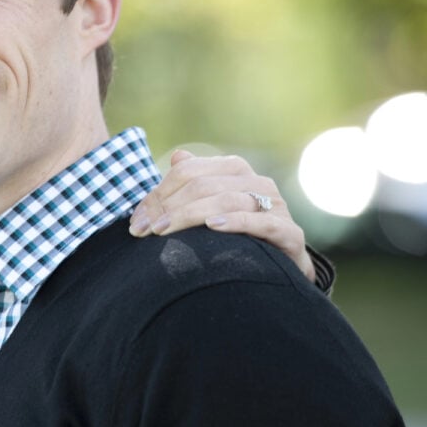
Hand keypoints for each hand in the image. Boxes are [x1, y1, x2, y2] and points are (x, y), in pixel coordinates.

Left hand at [129, 150, 314, 282]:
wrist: (282, 269)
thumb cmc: (238, 236)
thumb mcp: (210, 207)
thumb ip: (193, 183)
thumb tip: (178, 156)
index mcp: (235, 170)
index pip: (188, 172)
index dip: (158, 194)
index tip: (137, 221)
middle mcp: (257, 182)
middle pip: (203, 185)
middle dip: (167, 208)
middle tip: (144, 230)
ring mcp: (275, 206)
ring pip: (226, 200)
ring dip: (189, 216)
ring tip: (163, 231)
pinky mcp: (289, 232)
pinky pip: (261, 221)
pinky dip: (235, 222)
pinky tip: (212, 226)